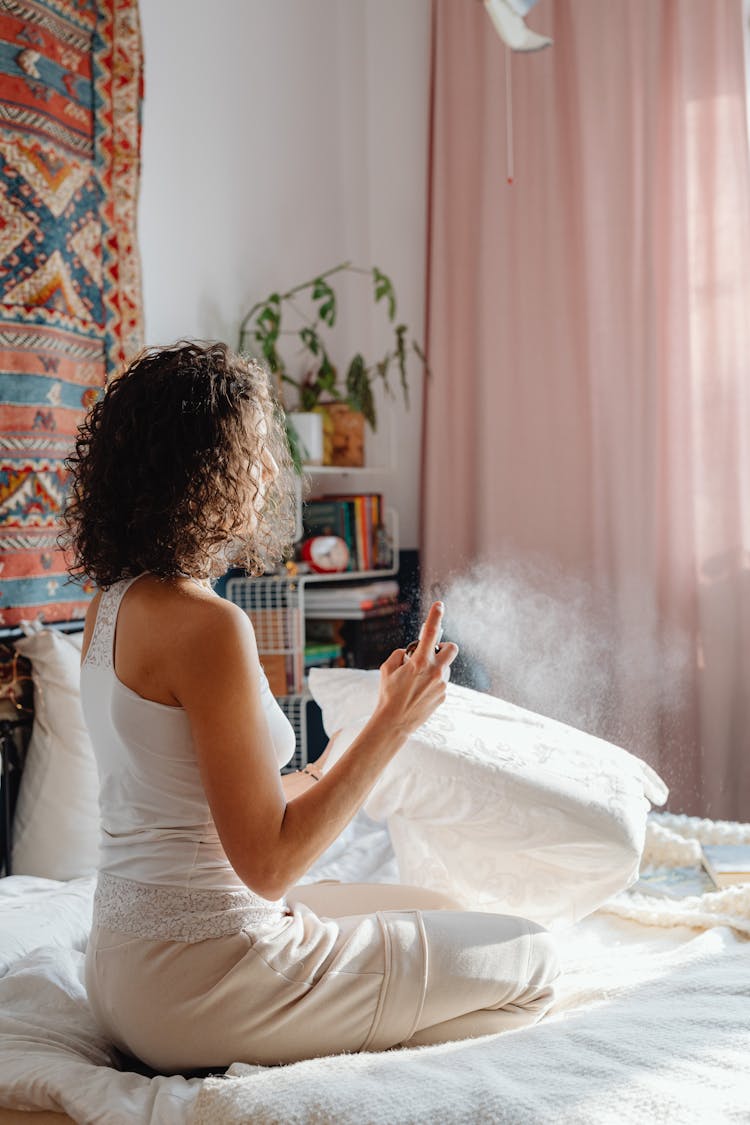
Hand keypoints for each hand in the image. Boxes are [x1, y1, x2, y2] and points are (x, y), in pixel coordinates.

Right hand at [375, 602, 458, 735]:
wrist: (395, 723)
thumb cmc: (388, 694)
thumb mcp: (386, 669)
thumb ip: (400, 655)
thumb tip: (410, 653)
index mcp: (420, 662)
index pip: (430, 633)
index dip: (435, 616)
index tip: (439, 605)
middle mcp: (435, 672)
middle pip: (451, 648)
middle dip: (443, 647)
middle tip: (430, 653)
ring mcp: (441, 685)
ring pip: (444, 667)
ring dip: (434, 667)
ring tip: (416, 681)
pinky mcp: (443, 696)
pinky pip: (440, 682)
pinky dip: (432, 683)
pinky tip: (419, 693)